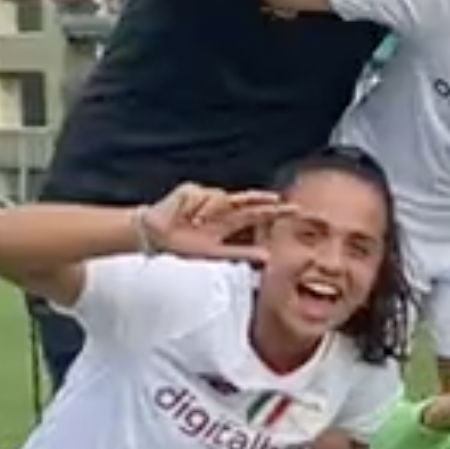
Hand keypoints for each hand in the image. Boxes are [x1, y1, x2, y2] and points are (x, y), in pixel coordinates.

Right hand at [134, 183, 290, 262]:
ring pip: (223, 200)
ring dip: (209, 212)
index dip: (275, 212)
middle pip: (249, 201)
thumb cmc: (183, 246)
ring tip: (193, 223)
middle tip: (279, 200)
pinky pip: (203, 196)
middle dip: (264, 201)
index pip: (257, 216)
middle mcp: (222, 209)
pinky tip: (185, 214)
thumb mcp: (214, 254)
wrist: (153, 236)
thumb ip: (240, 254)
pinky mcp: (192, 190)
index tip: (296, 210)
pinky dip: (196, 207)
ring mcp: (207, 197)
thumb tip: (268, 257)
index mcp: (229, 224)